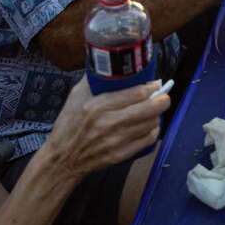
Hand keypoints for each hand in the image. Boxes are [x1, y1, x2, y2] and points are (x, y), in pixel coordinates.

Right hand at [39, 79, 169, 179]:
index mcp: (97, 106)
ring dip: (157, 115)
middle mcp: (108, 123)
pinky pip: (148, 141)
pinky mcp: (120, 155)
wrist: (61, 159)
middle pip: (149, 109)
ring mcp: (116, 141)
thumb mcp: (76, 96)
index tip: (156, 83)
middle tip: (163, 96)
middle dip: (162, 100)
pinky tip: (149, 126)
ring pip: (151, 124)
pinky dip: (152, 131)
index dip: (152, 87)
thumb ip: (95, 80)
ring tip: (154, 110)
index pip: (136, 94)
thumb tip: (113, 65)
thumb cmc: (68, 125)